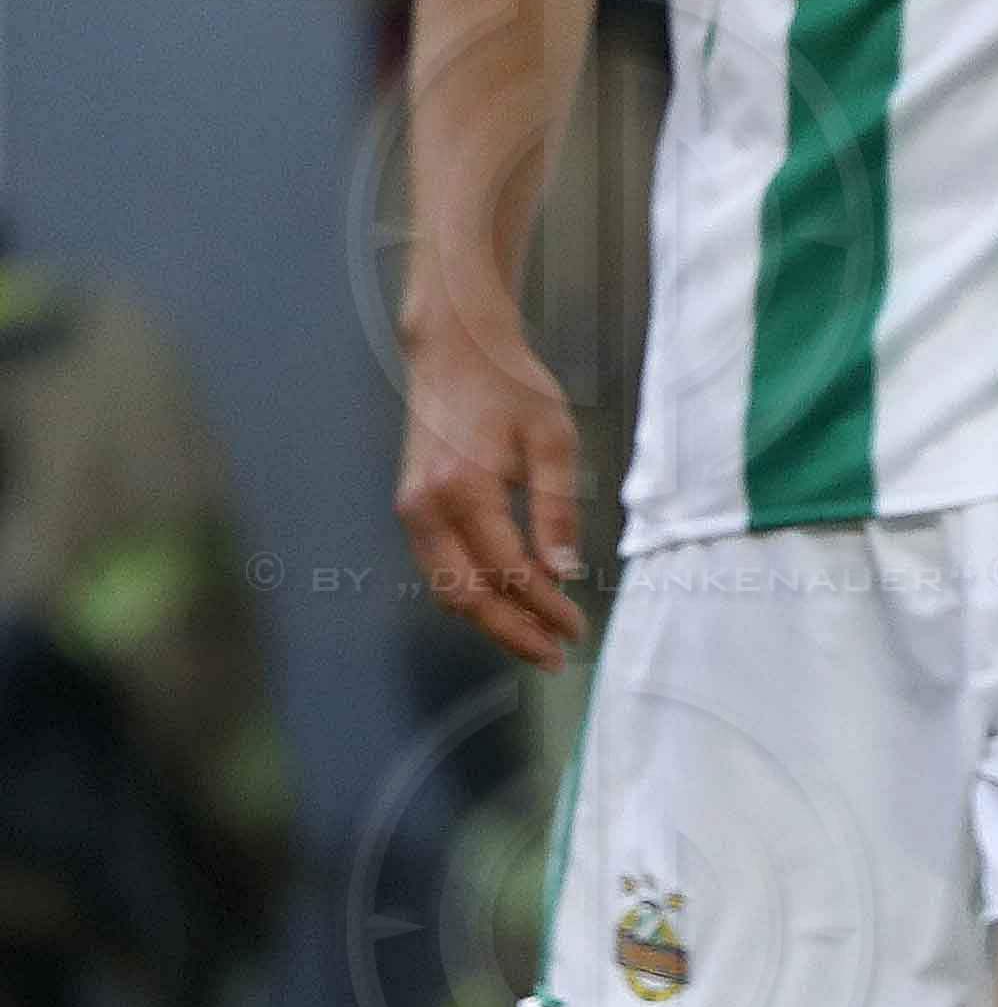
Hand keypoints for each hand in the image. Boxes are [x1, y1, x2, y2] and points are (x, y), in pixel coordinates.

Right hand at [397, 291, 589, 662]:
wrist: (454, 350)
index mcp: (463, 488)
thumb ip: (557, 507)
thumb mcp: (553, 438)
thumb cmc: (511, 388)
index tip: (577, 628)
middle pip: (466, 595)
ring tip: (536, 640)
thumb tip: (563, 572)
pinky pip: (437, 568)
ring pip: (445, 588)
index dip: (544, 608)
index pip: (509, 571)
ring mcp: (410, 509)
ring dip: (490, 621)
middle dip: (512, 632)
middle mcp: (425, 506)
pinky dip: (471, 594)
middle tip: (555, 656)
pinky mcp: (410, 508)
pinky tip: (509, 605)